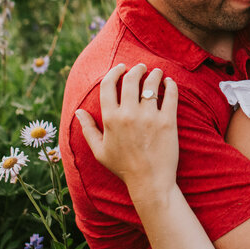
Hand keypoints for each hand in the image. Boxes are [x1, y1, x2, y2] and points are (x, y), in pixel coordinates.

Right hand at [75, 63, 179, 197]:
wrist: (149, 182)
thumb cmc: (123, 167)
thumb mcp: (99, 150)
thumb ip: (88, 129)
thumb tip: (78, 111)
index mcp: (110, 119)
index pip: (109, 85)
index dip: (115, 72)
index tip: (122, 68)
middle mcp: (129, 115)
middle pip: (131, 80)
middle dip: (136, 69)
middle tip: (141, 67)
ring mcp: (149, 117)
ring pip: (151, 84)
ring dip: (154, 74)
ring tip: (156, 73)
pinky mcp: (168, 121)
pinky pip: (171, 95)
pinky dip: (171, 85)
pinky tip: (169, 82)